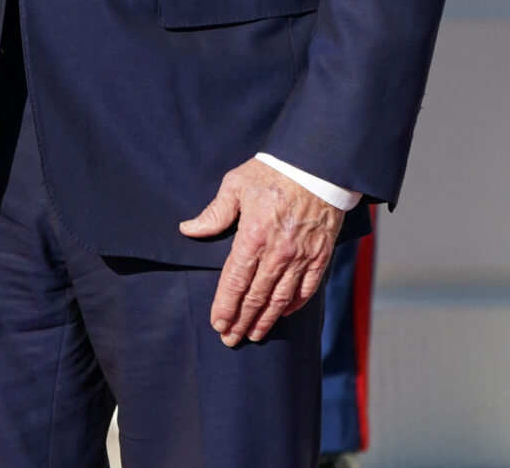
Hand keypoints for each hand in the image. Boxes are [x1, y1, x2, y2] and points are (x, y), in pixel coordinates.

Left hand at [177, 159, 345, 346]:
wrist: (318, 169)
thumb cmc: (272, 174)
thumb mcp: (236, 186)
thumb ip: (214, 213)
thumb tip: (188, 230)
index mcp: (253, 237)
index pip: (234, 281)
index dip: (225, 306)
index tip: (217, 323)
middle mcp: (278, 253)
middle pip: (256, 296)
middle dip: (241, 321)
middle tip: (231, 339)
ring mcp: (301, 257)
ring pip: (281, 298)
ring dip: (266, 319)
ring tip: (254, 335)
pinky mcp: (320, 257)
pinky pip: (307, 289)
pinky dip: (294, 305)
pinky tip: (283, 314)